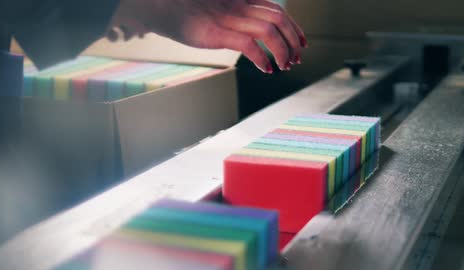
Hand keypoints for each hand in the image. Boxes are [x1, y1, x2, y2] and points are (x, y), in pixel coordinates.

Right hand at [108, 0, 306, 72]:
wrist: (162, 7)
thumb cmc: (186, 11)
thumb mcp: (218, 10)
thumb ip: (236, 18)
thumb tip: (250, 36)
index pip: (277, 10)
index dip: (294, 27)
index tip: (301, 43)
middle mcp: (239, 5)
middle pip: (279, 19)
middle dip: (293, 40)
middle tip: (296, 58)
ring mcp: (230, 18)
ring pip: (270, 32)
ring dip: (282, 51)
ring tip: (283, 66)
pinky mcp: (219, 33)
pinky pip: (250, 46)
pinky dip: (263, 59)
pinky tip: (266, 69)